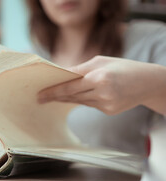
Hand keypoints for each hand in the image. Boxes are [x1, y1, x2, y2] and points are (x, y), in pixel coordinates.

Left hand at [37, 56, 165, 114]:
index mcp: (100, 78)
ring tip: (54, 96)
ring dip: (67, 98)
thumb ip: (79, 69)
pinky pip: (90, 105)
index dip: (53, 92)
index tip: (40, 95)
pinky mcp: (109, 111)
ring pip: (80, 102)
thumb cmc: (123, 67)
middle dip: (55, 96)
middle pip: (72, 96)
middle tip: (40, 98)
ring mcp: (106, 104)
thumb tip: (60, 73)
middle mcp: (103, 93)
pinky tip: (77, 96)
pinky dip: (83, 99)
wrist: (148, 83)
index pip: (70, 87)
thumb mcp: (101, 62)